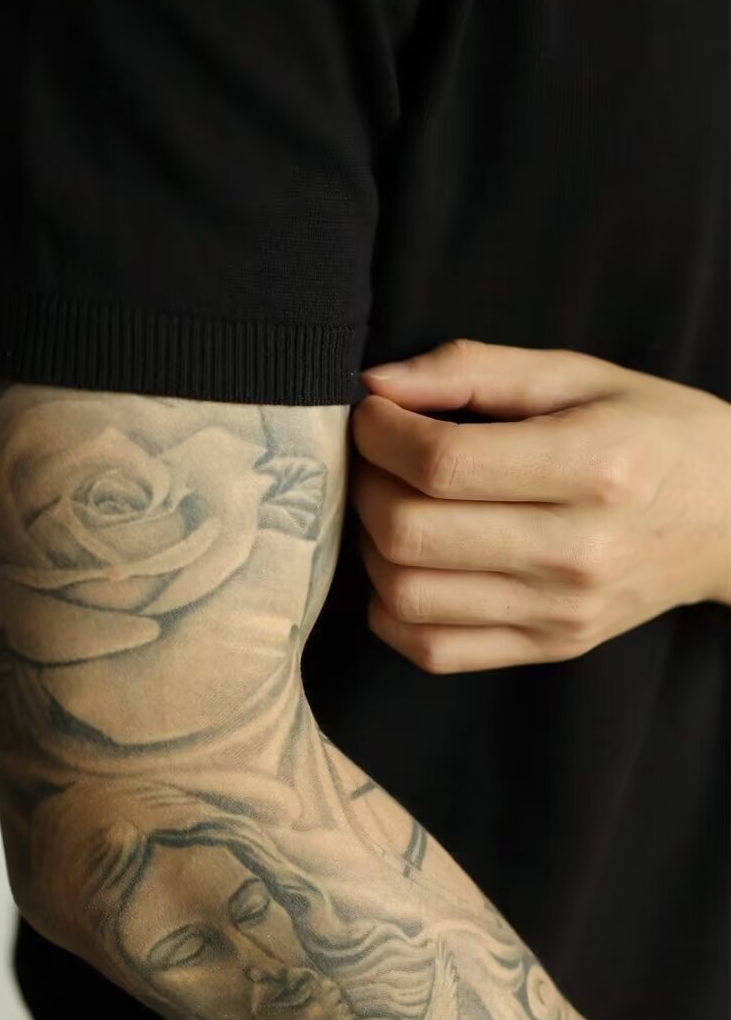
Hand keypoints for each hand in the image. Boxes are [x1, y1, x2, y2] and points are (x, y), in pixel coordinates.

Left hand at [349, 339, 730, 673]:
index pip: (441, 464)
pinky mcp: (549, 647)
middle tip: (377, 456)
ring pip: (406, 595)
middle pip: (410, 533)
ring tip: (393, 504)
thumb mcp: (579, 375)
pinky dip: (392, 610)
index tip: (376, 411)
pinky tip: (410, 564)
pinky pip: (431, 650)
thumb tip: (375, 383)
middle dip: (366, 484)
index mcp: (592, 467)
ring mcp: (561, 611)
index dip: (381, 433)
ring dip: (370, 545)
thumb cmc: (653, 433)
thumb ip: (473, 369)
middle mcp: (577, 551)